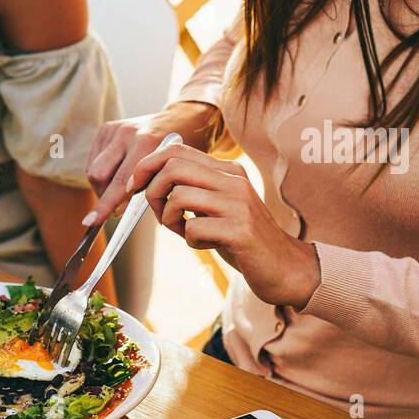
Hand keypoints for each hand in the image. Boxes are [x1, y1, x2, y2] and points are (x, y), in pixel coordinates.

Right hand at [83, 101, 218, 223]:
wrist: (181, 119)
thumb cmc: (179, 153)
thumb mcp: (171, 171)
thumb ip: (148, 189)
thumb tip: (118, 210)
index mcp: (146, 144)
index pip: (119, 183)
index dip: (105, 205)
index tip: (90, 222)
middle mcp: (127, 134)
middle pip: (99, 175)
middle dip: (103, 196)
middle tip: (116, 207)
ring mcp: (115, 129)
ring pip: (93, 170)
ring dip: (101, 187)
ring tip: (117, 190)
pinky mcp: (107, 128)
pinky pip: (93, 160)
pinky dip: (101, 174)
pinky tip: (116, 174)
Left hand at [122, 141, 320, 307]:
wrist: (283, 266)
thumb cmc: (241, 239)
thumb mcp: (215, 207)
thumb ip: (191, 190)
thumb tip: (149, 183)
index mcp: (227, 171)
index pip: (176, 151)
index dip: (147, 166)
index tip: (135, 186)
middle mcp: (234, 181)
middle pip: (174, 167)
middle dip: (153, 192)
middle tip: (160, 214)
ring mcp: (238, 204)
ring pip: (179, 196)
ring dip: (170, 219)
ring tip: (184, 231)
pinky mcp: (240, 231)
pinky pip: (193, 228)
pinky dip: (189, 239)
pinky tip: (205, 244)